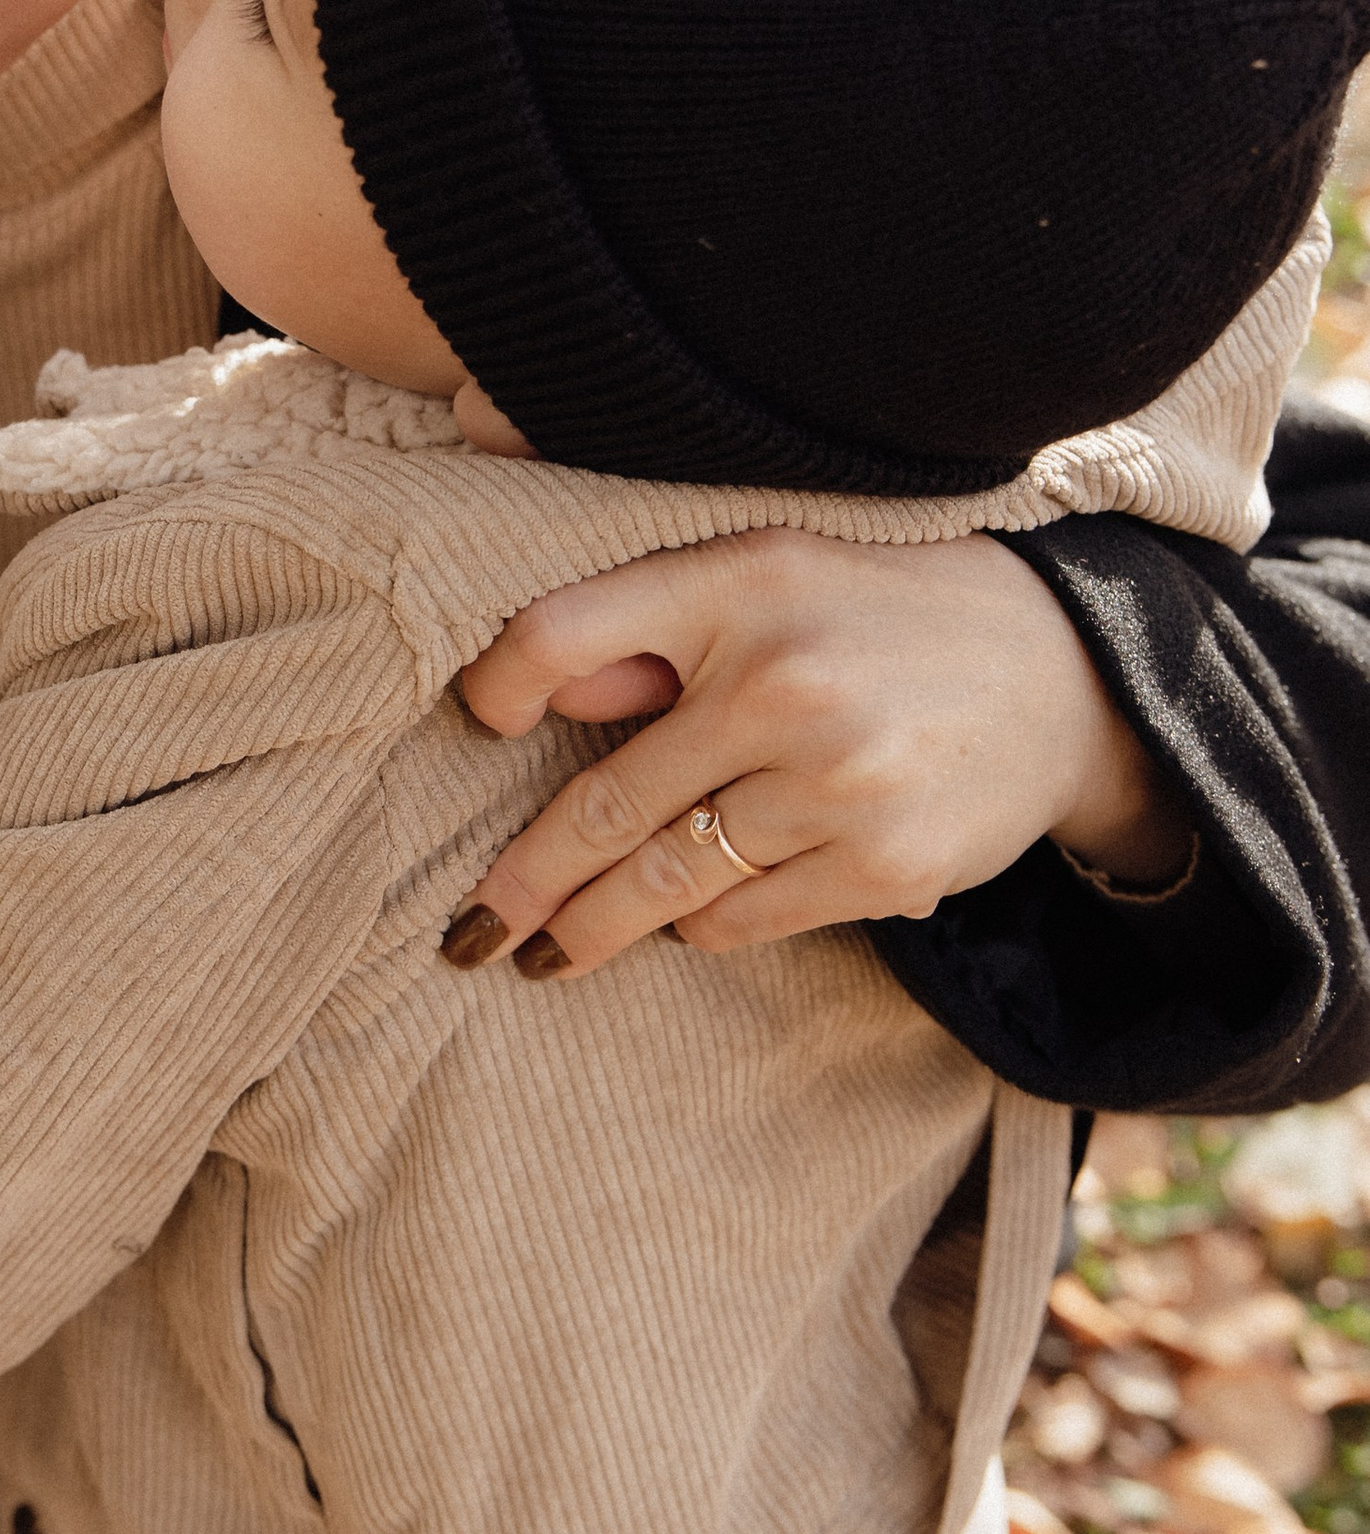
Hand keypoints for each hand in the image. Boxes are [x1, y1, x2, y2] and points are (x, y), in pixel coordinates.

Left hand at [439, 525, 1193, 979]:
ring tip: (548, 956)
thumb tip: (525, 698)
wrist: (1061, 675)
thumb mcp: (764, 577)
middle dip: (526, 882)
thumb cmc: (872, 620)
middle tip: (470, 934)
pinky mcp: (883, 866)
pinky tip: (681, 924)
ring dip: (595, 927)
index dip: (500, 682)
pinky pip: (742, 920)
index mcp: (741, 582)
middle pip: (606, 803)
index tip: (481, 722)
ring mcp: (837, 783)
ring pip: (668, 881)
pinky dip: (699, 927)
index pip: (564, 632)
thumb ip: (645, 630)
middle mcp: (785, 681)